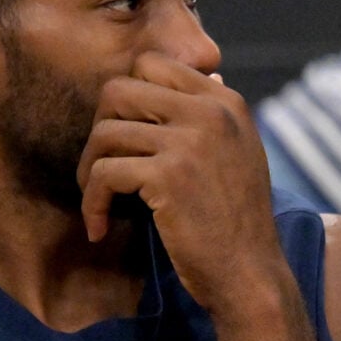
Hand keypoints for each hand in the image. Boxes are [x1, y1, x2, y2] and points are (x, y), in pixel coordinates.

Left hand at [76, 52, 282, 315]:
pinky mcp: (168, 176)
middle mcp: (210, 112)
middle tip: (103, 169)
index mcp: (226, 102)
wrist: (250, 276)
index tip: (125, 141)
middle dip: (99, 130)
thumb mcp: (238, 155)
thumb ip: (214, 117)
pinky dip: (93, 203)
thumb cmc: (237, 223)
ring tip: (98, 201)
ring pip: (105, 131)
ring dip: (90, 171)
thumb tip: (206, 72)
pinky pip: (104, 173)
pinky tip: (99, 227)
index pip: (152, 64)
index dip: (125, 101)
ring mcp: (190, 141)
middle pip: (118, 89)